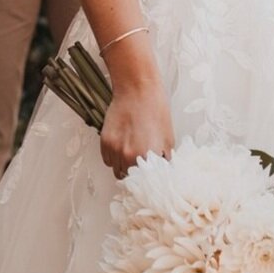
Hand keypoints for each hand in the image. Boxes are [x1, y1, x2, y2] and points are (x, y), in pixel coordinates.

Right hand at [98, 47, 174, 178]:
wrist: (138, 90)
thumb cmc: (156, 111)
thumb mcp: (168, 138)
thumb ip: (165, 160)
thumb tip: (163, 173)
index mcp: (148, 157)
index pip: (145, 182)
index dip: (147, 180)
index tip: (148, 177)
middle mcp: (129, 156)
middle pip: (129, 178)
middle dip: (135, 173)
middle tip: (140, 163)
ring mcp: (115, 149)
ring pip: (116, 170)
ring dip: (123, 166)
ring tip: (131, 151)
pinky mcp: (105, 141)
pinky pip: (107, 159)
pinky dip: (113, 157)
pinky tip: (122, 145)